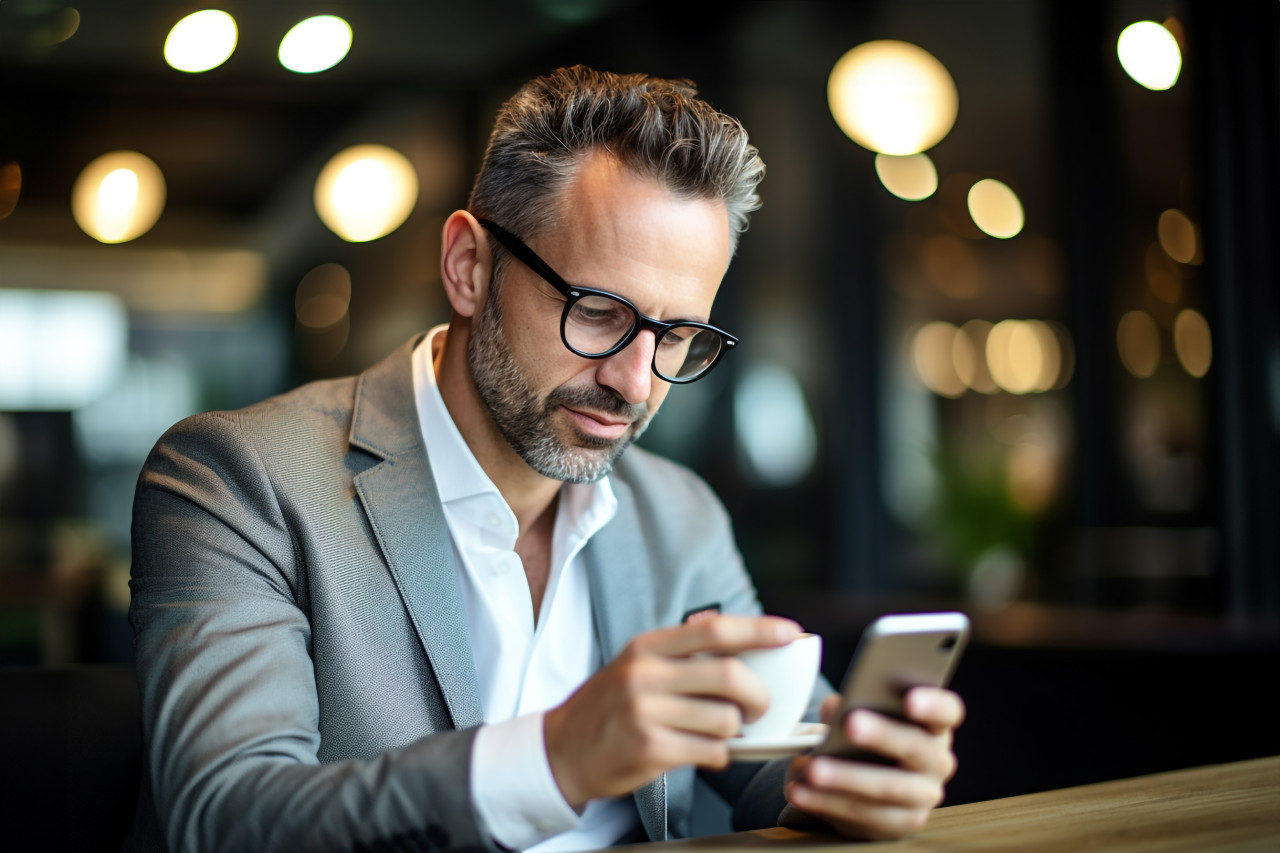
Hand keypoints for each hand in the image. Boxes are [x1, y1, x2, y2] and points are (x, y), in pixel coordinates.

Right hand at [544, 615, 801, 806]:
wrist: (561, 750)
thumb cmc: (610, 707)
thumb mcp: (636, 665)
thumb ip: (681, 652)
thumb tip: (734, 635)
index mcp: (648, 646)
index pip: (715, 629)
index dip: (759, 629)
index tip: (791, 633)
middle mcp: (645, 673)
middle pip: (731, 675)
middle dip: (759, 696)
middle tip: (760, 708)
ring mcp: (645, 711)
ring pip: (726, 719)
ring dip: (736, 732)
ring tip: (717, 733)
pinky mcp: (649, 748)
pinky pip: (712, 751)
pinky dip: (718, 755)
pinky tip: (701, 751)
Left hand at [784, 687, 964, 839]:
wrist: (863, 783)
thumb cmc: (864, 739)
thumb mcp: (860, 716)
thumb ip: (850, 707)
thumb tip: (833, 708)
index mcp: (934, 725)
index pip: (948, 711)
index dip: (934, 705)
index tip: (910, 699)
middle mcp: (937, 762)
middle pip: (917, 748)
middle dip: (882, 736)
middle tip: (850, 724)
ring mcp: (922, 797)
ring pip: (888, 788)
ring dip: (846, 778)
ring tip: (812, 768)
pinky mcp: (898, 824)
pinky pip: (863, 816)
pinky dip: (827, 803)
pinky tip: (800, 791)